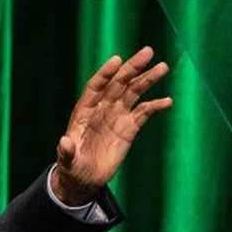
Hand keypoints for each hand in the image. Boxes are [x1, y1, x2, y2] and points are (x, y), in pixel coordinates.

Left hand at [51, 46, 171, 204]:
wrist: (84, 179)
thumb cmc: (72, 168)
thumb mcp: (67, 162)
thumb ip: (66, 152)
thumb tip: (64, 142)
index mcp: (84, 112)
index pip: (96, 87)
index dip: (106, 73)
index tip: (117, 60)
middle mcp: (102, 109)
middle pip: (118, 83)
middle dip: (132, 68)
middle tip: (148, 51)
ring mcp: (116, 116)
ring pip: (133, 92)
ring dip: (147, 79)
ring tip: (163, 67)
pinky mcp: (129, 128)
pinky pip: (144, 112)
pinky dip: (155, 106)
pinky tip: (167, 101)